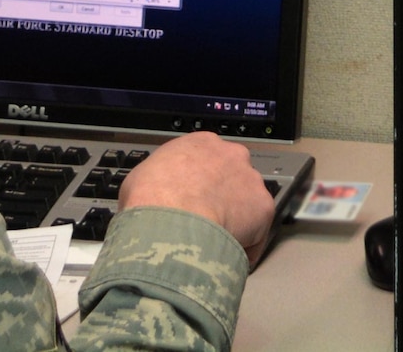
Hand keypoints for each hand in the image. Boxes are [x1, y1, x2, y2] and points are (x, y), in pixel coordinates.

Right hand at [119, 132, 275, 266]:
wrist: (172, 222)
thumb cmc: (151, 200)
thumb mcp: (138, 180)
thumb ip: (155, 182)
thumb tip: (151, 202)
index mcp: (200, 144)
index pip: (207, 160)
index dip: (200, 184)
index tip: (194, 202)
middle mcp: (230, 155)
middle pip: (231, 177)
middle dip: (221, 199)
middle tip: (205, 224)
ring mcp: (250, 179)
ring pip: (246, 204)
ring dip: (235, 222)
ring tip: (214, 246)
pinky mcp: (263, 207)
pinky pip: (257, 233)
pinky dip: (244, 248)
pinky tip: (225, 258)